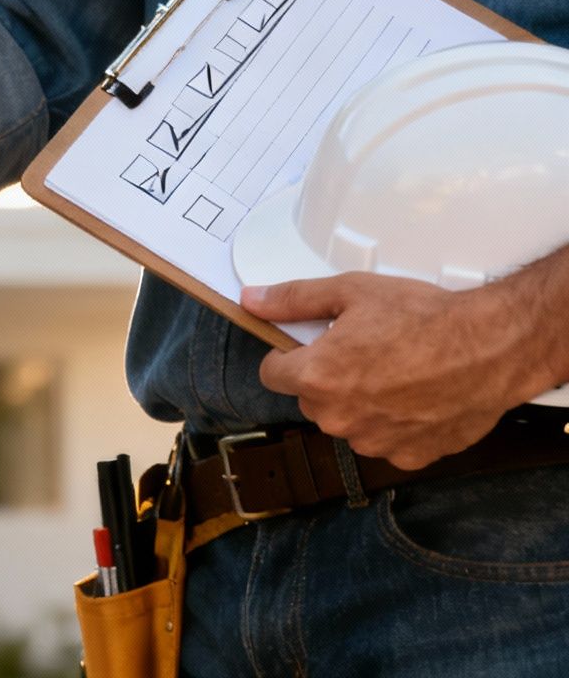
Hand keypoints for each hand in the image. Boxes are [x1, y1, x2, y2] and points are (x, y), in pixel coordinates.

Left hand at [245, 268, 568, 469]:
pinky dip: (396, 424)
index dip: (289, 356)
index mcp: (317, 378)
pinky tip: (417, 398)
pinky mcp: (409, 456)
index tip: (310, 346)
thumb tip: (253, 300)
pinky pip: (386, 441)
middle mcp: (339, 418)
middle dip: (328, 378)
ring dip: (361, 404)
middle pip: (311, 399)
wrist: (493, 347)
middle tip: (365, 352)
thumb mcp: (353, 291)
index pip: (271, 375)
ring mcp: (374, 441)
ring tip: (397, 373)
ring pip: (348, 422)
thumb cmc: (427, 318)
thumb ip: (294, 299)